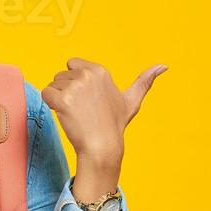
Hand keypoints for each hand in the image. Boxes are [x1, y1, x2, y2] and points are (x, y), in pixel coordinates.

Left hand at [41, 58, 166, 170]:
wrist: (102, 146)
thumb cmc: (114, 125)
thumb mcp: (131, 101)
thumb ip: (145, 81)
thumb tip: (164, 66)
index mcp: (100, 71)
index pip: (72, 64)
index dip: (74, 81)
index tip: (86, 98)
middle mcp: (88, 75)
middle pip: (60, 75)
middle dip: (66, 90)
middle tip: (81, 109)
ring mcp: (75, 87)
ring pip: (52, 85)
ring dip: (58, 99)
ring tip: (75, 113)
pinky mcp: (63, 100)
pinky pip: (46, 95)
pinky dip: (51, 105)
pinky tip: (64, 115)